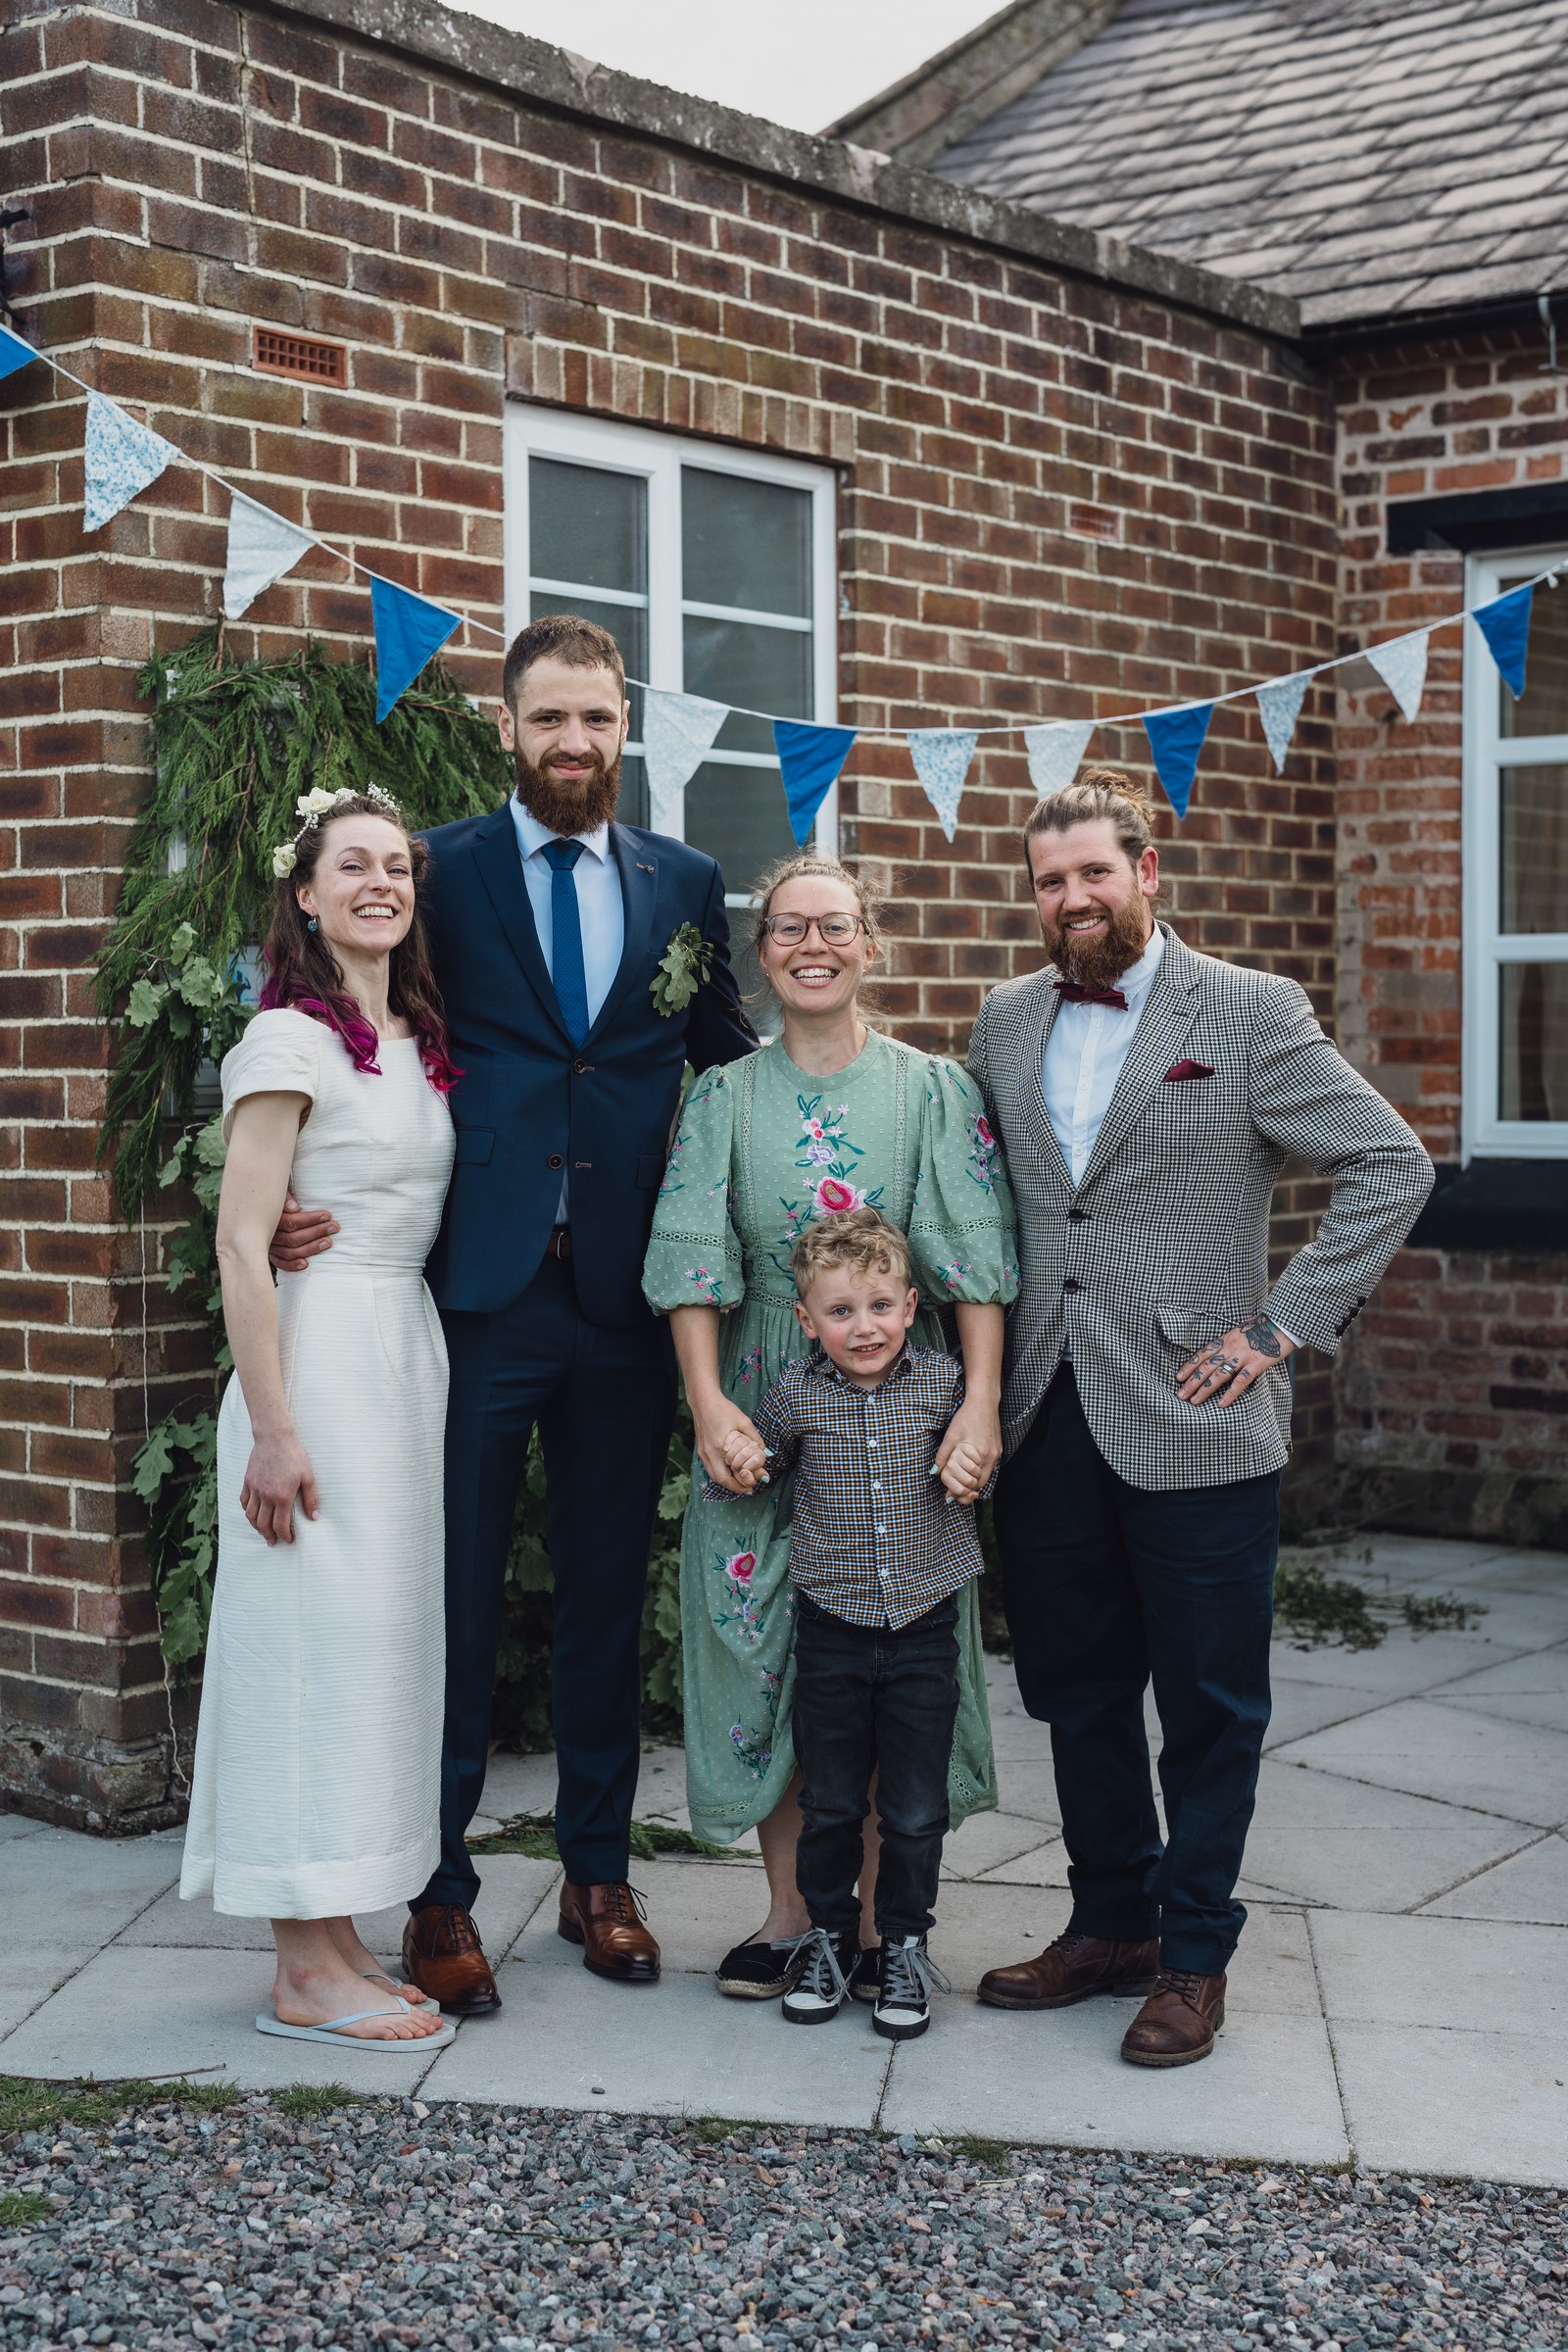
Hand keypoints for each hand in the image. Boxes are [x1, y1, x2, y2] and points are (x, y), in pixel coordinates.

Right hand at [240, 1430, 319, 1545]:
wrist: (275, 1438)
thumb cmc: (294, 1456)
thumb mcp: (308, 1477)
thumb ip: (311, 1498)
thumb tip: (314, 1517)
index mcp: (282, 1497)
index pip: (280, 1525)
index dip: (284, 1535)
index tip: (288, 1539)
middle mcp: (266, 1496)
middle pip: (263, 1524)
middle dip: (269, 1536)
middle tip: (273, 1541)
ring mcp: (254, 1489)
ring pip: (251, 1516)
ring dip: (256, 1527)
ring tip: (262, 1532)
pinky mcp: (248, 1481)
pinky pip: (244, 1502)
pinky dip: (247, 1512)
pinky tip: (253, 1514)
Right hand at [269, 1189, 336, 1272]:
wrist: (252, 1205)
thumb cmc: (270, 1196)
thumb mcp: (275, 1191)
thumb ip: (284, 1197)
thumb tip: (294, 1208)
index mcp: (268, 1218)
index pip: (291, 1222)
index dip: (310, 1219)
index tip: (327, 1215)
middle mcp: (267, 1234)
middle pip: (293, 1238)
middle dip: (316, 1232)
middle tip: (334, 1227)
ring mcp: (267, 1246)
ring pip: (289, 1252)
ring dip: (310, 1248)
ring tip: (328, 1242)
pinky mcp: (269, 1254)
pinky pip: (280, 1263)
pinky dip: (292, 1265)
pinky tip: (305, 1264)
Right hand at [691, 1397, 767, 1494]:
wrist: (704, 1401)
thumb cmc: (724, 1410)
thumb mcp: (744, 1422)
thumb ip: (755, 1439)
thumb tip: (765, 1454)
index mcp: (720, 1446)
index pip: (729, 1474)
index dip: (741, 1484)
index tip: (752, 1487)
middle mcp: (709, 1453)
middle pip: (720, 1480)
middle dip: (734, 1487)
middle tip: (748, 1488)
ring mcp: (702, 1453)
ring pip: (714, 1476)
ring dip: (728, 1481)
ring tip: (741, 1482)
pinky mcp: (701, 1450)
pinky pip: (711, 1468)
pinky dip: (721, 1473)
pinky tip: (731, 1471)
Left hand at [935, 1395, 1000, 1502]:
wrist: (983, 1402)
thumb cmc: (966, 1417)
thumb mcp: (950, 1436)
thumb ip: (943, 1456)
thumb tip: (934, 1472)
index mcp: (979, 1454)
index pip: (973, 1484)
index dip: (961, 1492)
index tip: (950, 1496)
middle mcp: (991, 1456)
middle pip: (980, 1483)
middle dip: (967, 1489)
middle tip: (953, 1491)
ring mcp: (996, 1453)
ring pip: (985, 1476)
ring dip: (973, 1480)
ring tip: (960, 1482)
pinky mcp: (998, 1448)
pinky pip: (989, 1466)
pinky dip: (979, 1471)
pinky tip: (970, 1469)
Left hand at [1177, 1313, 1296, 1407]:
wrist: (1282, 1324)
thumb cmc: (1261, 1330)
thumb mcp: (1240, 1333)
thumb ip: (1228, 1344)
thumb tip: (1218, 1356)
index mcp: (1225, 1339)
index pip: (1203, 1354)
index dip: (1189, 1366)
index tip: (1178, 1377)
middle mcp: (1230, 1347)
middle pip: (1206, 1367)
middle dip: (1192, 1382)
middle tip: (1180, 1395)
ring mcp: (1242, 1356)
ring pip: (1219, 1374)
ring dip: (1205, 1389)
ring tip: (1194, 1401)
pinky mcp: (1256, 1364)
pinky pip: (1240, 1380)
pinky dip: (1230, 1393)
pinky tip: (1221, 1404)